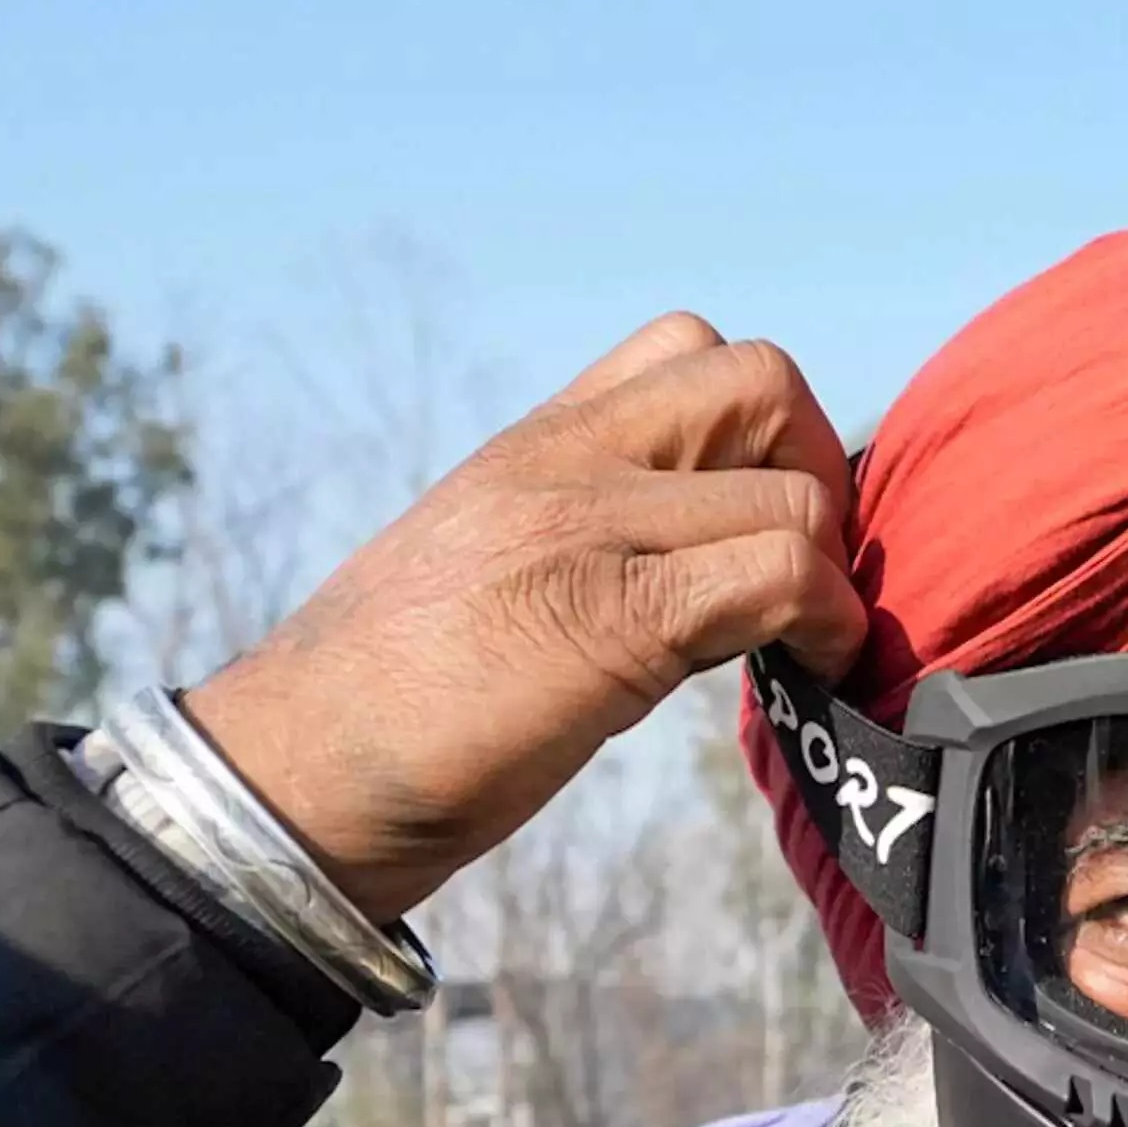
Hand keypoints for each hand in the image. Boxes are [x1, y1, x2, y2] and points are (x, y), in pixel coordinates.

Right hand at [184, 316, 862, 920]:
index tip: (758, 522)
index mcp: (533, 448)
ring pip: (792, 489)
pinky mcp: (614, 620)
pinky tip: (816, 671)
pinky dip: (829, 625)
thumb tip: (691, 573)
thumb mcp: (487, 571)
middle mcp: (562, 464)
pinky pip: (779, 577)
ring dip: (832, 568)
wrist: (296, 776)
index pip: (685, 350)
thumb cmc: (388, 708)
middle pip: (759, 376)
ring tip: (811, 639)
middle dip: (818, 466)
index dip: (758, 428)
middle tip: (809, 567)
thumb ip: (580, 538)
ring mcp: (587, 531)